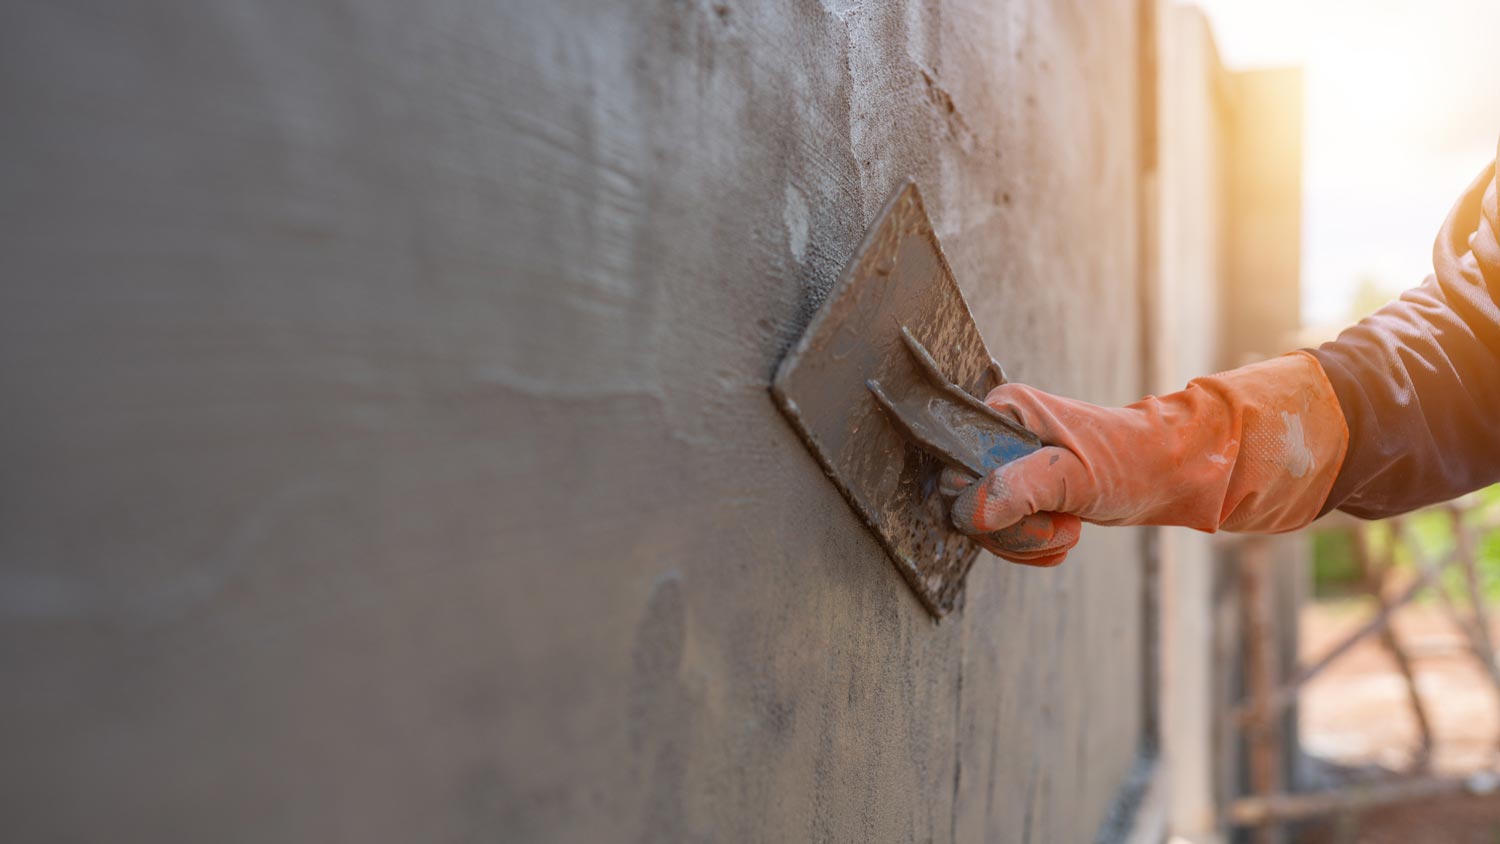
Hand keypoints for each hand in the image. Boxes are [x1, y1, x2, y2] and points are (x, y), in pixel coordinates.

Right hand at [944, 351, 1348, 566]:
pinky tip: (1065, 536)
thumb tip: (968, 513)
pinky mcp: (1025, 488)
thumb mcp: (1076, 477)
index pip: (954, 466)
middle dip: (1014, 530)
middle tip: (1062, 526)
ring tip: (1070, 529)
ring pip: (987, 523)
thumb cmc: (1134, 462)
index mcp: (1003, 412)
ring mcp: (1011, 463)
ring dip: (1029, 541)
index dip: (983, 502)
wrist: (1178, 472)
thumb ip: (1019, 490)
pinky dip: (1034, 545)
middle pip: (967, 502)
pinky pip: (1007, 531)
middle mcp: (1000, 433)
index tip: (1029, 512)